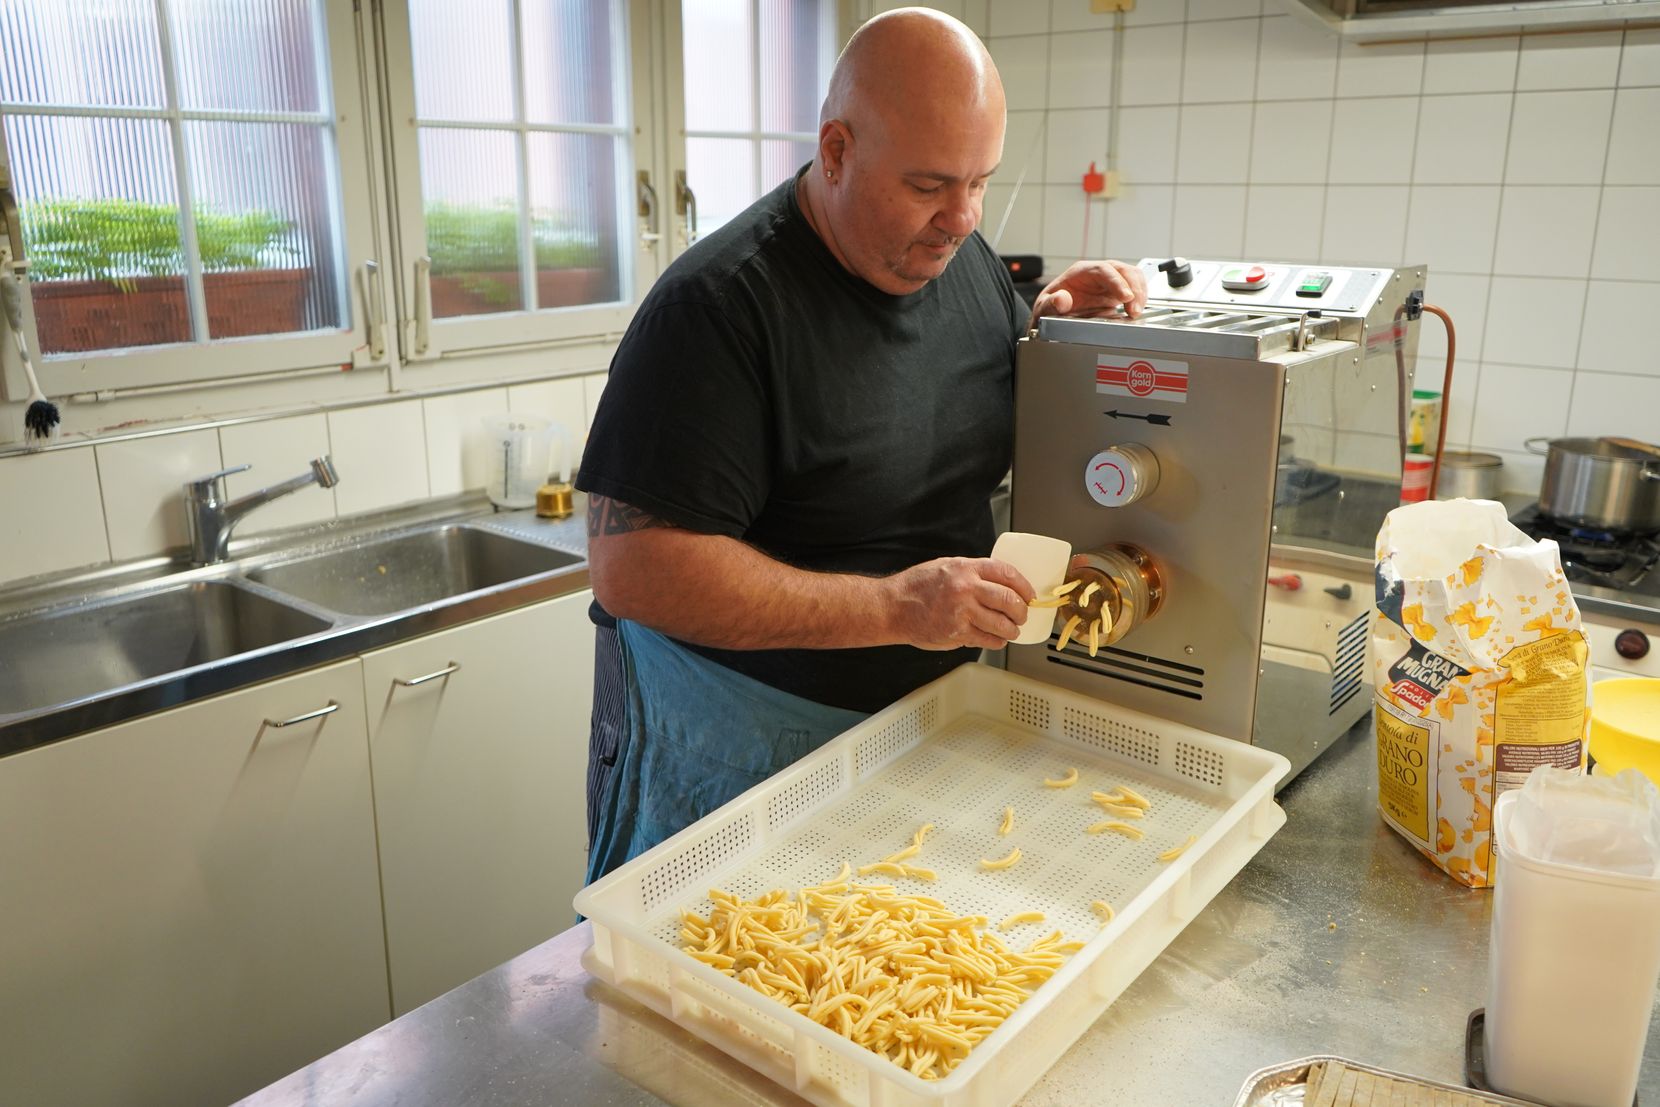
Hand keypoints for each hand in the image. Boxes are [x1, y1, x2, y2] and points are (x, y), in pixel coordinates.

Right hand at [884, 557, 1035, 650]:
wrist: (892, 607)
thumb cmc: (916, 586)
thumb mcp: (946, 567)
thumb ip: (973, 572)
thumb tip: (1000, 583)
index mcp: (965, 568)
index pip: (1007, 574)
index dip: (1024, 586)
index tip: (1028, 594)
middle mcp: (966, 588)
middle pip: (1010, 600)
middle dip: (1022, 611)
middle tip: (1022, 615)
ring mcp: (962, 612)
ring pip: (1002, 624)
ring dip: (1012, 630)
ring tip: (1010, 630)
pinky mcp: (957, 633)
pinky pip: (987, 639)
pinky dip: (997, 641)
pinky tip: (995, 639)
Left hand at [1027, 259, 1148, 329]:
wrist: (1054, 313)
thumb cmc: (1050, 306)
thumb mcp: (1044, 307)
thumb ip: (1051, 303)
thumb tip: (1062, 300)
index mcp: (1081, 271)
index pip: (1103, 270)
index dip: (1117, 281)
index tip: (1125, 296)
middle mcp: (1097, 273)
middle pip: (1122, 270)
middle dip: (1133, 288)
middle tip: (1134, 309)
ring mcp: (1109, 282)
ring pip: (1132, 276)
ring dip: (1139, 293)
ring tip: (1136, 312)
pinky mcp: (1116, 292)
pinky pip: (1134, 288)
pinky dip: (1140, 298)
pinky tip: (1137, 310)